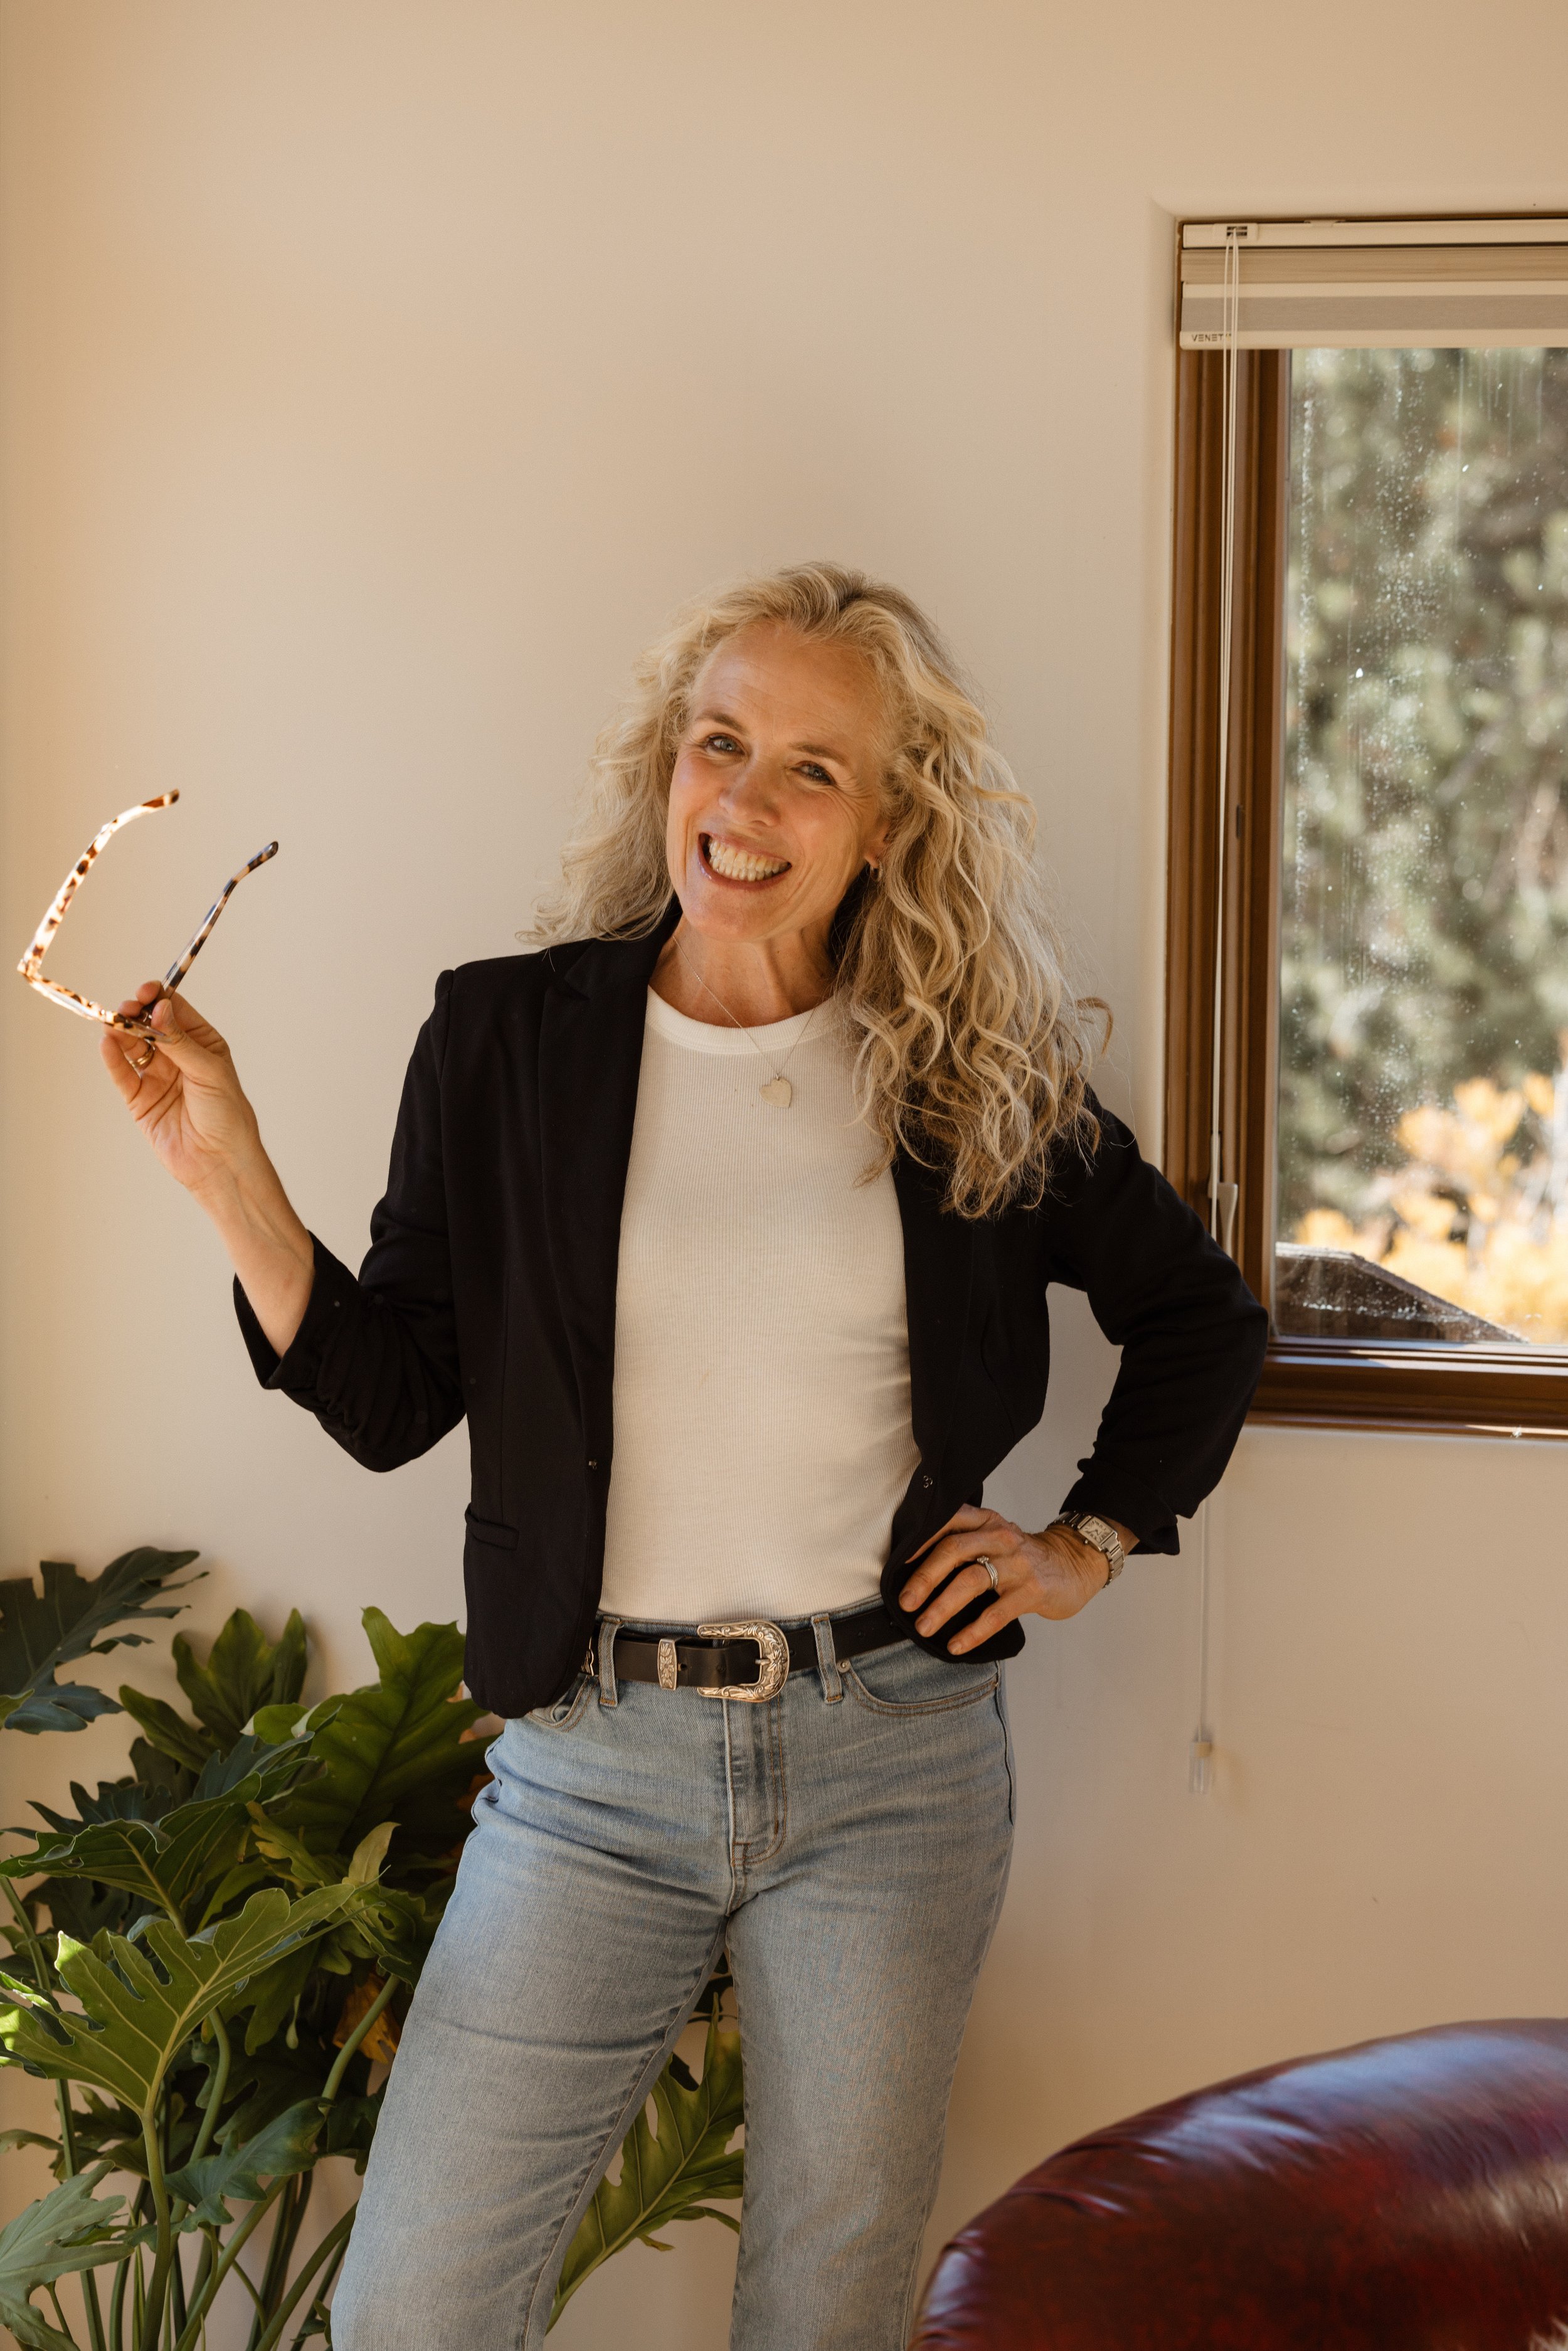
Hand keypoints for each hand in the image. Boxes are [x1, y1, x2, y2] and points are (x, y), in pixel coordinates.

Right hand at [99, 984, 265, 1198]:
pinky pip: (122, 1074)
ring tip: (113, 1023)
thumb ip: (181, 1041)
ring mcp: (157, 1077)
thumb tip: (160, 1008)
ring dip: (120, 1032)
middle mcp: (177, 1057)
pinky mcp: (140, 1100)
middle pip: (148, 1025)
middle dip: (135, 1013)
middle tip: (127, 1009)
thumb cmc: (227, 1114)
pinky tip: (107, 1044)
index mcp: (201, 1043)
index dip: (158, 998)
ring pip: (132, 1046)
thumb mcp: (209, 1071)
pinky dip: (112, 1059)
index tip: (146, 991)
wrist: (220, 1160)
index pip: (174, 1011)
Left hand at [897, 1503, 1134, 1655]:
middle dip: (925, 1578)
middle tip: (906, 1602)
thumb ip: (964, 1543)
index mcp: (986, 1522)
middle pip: (954, 1550)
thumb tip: (915, 1569)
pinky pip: (996, 1613)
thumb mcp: (995, 1538)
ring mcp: (1018, 1564)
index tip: (898, 1565)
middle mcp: (1000, 1537)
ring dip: (942, 1606)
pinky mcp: (1032, 1591)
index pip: (948, 1522)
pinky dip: (972, 1631)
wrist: (1074, 1564)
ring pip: (971, 1580)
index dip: (920, 1542)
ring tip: (924, 1627)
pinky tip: (956, 1644)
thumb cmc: (1023, 1556)